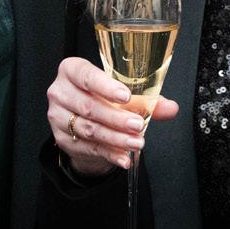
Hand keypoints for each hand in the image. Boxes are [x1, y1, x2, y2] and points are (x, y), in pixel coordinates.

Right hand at [47, 55, 178, 177]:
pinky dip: (109, 153)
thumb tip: (171, 108)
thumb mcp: (122, 95)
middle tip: (138, 125)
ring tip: (137, 142)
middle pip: (88, 106)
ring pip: (89, 129)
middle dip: (116, 118)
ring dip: (115, 138)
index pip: (85, 76)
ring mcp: (58, 117)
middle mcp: (60, 92)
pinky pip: (88, 147)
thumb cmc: (102, 98)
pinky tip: (124, 157)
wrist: (83, 119)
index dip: (105, 87)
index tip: (126, 97)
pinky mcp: (63, 139)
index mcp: (72, 70)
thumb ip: (146, 100)